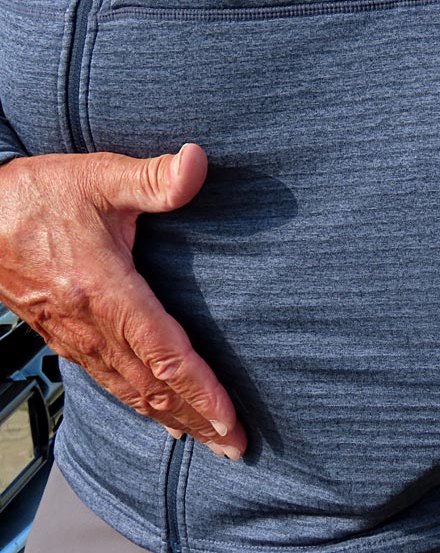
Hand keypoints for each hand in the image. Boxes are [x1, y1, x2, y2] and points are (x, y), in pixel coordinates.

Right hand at [0, 144, 246, 458]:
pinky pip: (107, 381)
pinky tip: (157, 415)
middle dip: (198, 420)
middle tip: (235, 447)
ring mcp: (74, 337)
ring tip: (208, 441)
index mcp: (105, 292)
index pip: (164, 354)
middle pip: (153, 387)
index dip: (200, 391)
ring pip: (130, 391)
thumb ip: (152, 178)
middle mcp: (91, 325)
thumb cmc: (34, 195)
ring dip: (172, 419)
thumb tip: (197, 162)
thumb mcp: (97, 177)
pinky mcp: (63, 336)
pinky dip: (139, 404)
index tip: (230, 420)